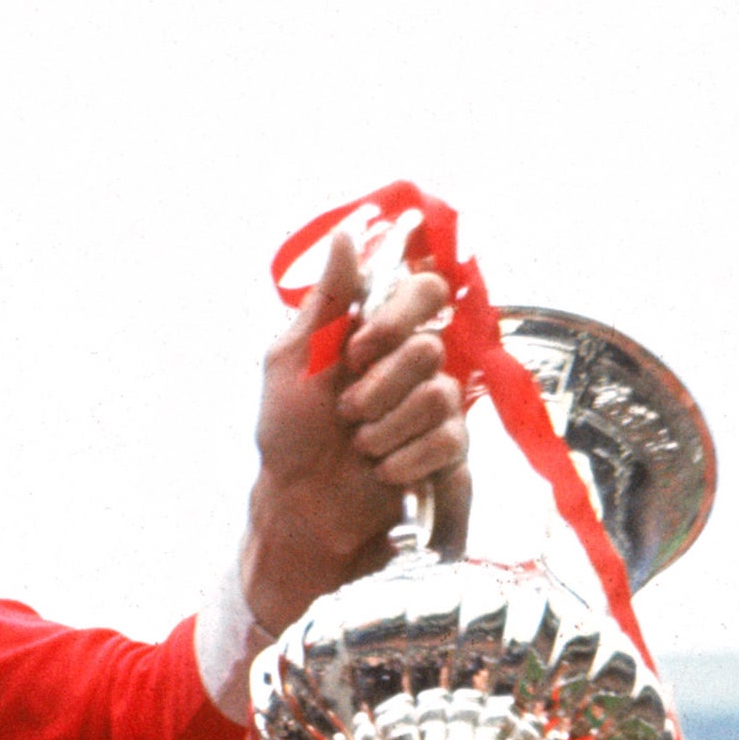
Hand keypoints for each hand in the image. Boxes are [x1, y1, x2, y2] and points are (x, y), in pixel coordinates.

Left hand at [245, 232, 474, 626]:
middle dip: (380, 387)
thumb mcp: (293, 360)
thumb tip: (346, 233)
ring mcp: (435, 406)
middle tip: (347, 411)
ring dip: (385, 428)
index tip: (356, 350)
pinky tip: (381, 470)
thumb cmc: (289, 436)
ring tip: (360, 446)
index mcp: (379, 332)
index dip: (395, 318)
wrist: (300, 505)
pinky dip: (404, 459)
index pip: (425, 290)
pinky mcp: (447, 450)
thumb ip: (326, 301)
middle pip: (430, 347)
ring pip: (439, 396)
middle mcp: (413, 362)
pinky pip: (449, 440)